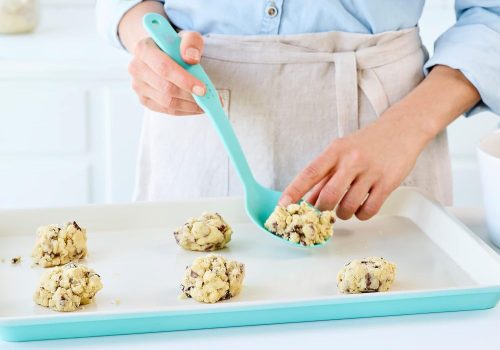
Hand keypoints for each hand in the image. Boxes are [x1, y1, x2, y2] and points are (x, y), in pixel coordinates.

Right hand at [128, 31, 205, 114]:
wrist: (160, 53)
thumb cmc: (174, 46)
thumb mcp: (186, 37)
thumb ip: (191, 42)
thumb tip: (192, 58)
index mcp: (143, 49)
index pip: (164, 68)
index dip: (184, 80)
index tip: (203, 89)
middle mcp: (136, 68)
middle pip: (166, 88)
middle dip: (190, 96)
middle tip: (209, 98)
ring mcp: (139, 86)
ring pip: (167, 102)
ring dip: (190, 106)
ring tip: (207, 104)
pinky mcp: (144, 100)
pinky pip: (167, 110)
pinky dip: (185, 110)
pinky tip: (197, 107)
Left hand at [280, 115, 429, 219]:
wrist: (402, 129)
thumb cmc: (366, 143)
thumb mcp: (341, 152)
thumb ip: (324, 175)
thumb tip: (307, 200)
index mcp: (335, 151)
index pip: (310, 173)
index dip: (294, 191)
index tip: (282, 206)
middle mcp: (351, 160)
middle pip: (328, 197)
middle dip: (323, 209)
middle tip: (326, 208)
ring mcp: (370, 172)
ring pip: (347, 207)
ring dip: (343, 214)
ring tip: (347, 205)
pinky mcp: (388, 183)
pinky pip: (368, 210)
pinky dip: (361, 215)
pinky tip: (362, 206)